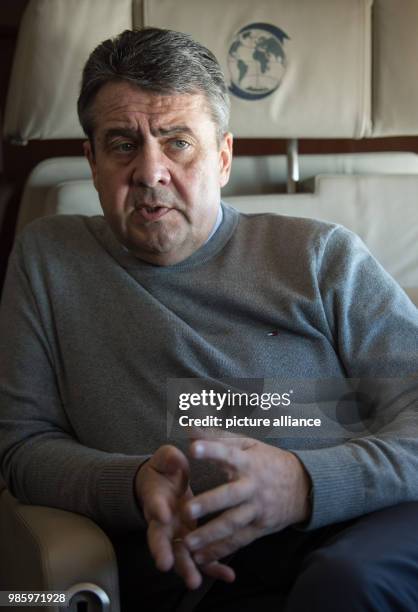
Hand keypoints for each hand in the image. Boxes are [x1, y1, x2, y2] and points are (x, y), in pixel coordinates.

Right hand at [135, 444, 234, 588]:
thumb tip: (174, 456)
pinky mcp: (191, 540)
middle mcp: (163, 521)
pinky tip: (228, 575)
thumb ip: (168, 458)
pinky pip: (202, 556)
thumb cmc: (163, 471)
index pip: (154, 504)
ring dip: (186, 568)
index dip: (157, 508)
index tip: (163, 513)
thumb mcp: (164, 460)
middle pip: (160, 539)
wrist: (160, 484)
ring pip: (179, 554)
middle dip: (162, 551)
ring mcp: (177, 533)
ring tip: (194, 581)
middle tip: (165, 564)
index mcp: (156, 499)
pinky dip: (213, 567)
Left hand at [182, 435, 310, 564]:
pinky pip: (239, 541)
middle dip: (209, 503)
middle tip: (187, 509)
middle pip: (230, 496)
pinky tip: (201, 559)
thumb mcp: (248, 444)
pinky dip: (220, 551)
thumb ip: (217, 437)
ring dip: (210, 534)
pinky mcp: (260, 527)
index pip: (228, 453)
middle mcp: (252, 486)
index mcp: (248, 462)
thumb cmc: (268, 461)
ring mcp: (257, 509)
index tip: (192, 448)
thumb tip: (189, 426)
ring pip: (233, 523)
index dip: (211, 450)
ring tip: (187, 542)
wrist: (304, 486)